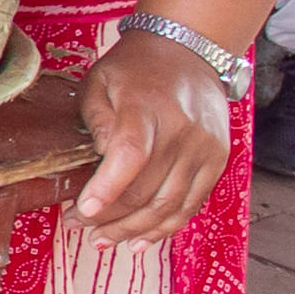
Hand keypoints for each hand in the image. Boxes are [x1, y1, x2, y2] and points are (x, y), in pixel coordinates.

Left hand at [72, 31, 236, 247]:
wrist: (190, 54)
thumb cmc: (135, 69)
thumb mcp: (100, 80)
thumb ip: (96, 118)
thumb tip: (98, 158)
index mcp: (148, 107)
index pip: (131, 155)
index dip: (107, 188)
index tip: (83, 210)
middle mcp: (183, 131)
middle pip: (146, 189)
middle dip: (108, 216)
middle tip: (77, 224)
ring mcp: (205, 149)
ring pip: (168, 205)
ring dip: (132, 230)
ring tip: (102, 240)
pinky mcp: (217, 161)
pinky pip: (190, 205)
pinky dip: (164, 228)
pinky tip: (139, 240)